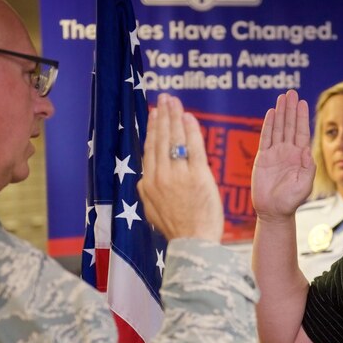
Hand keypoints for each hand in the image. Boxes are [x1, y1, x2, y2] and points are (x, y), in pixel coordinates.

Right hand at [138, 93, 223, 241]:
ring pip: (175, 139)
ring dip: (174, 117)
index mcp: (147, 184)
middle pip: (160, 139)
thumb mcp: (152, 212)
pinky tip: (188, 117)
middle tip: (165, 99)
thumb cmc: (177, 231)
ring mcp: (178, 175)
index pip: (150, 149)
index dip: (152, 129)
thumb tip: (144, 181)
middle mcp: (160, 176)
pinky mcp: (197, 176)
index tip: (154, 114)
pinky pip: (193, 147)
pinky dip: (190, 130)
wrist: (194, 243)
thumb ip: (148, 194)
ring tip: (174, 102)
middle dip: (162, 116)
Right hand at [251, 89, 313, 222]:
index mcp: (300, 157)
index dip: (301, 116)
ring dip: (280, 113)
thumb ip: (307, 168)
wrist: (274, 211)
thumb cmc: (291, 201)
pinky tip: (271, 114)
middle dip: (290, 109)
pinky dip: (268, 125)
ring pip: (278, 128)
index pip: (301, 132)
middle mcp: (288, 152)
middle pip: (290, 125)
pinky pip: (266, 138)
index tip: (301, 102)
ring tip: (281, 97)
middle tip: (291, 92)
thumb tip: (306, 150)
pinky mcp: (263, 158)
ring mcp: (275, 154)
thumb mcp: (304, 185)